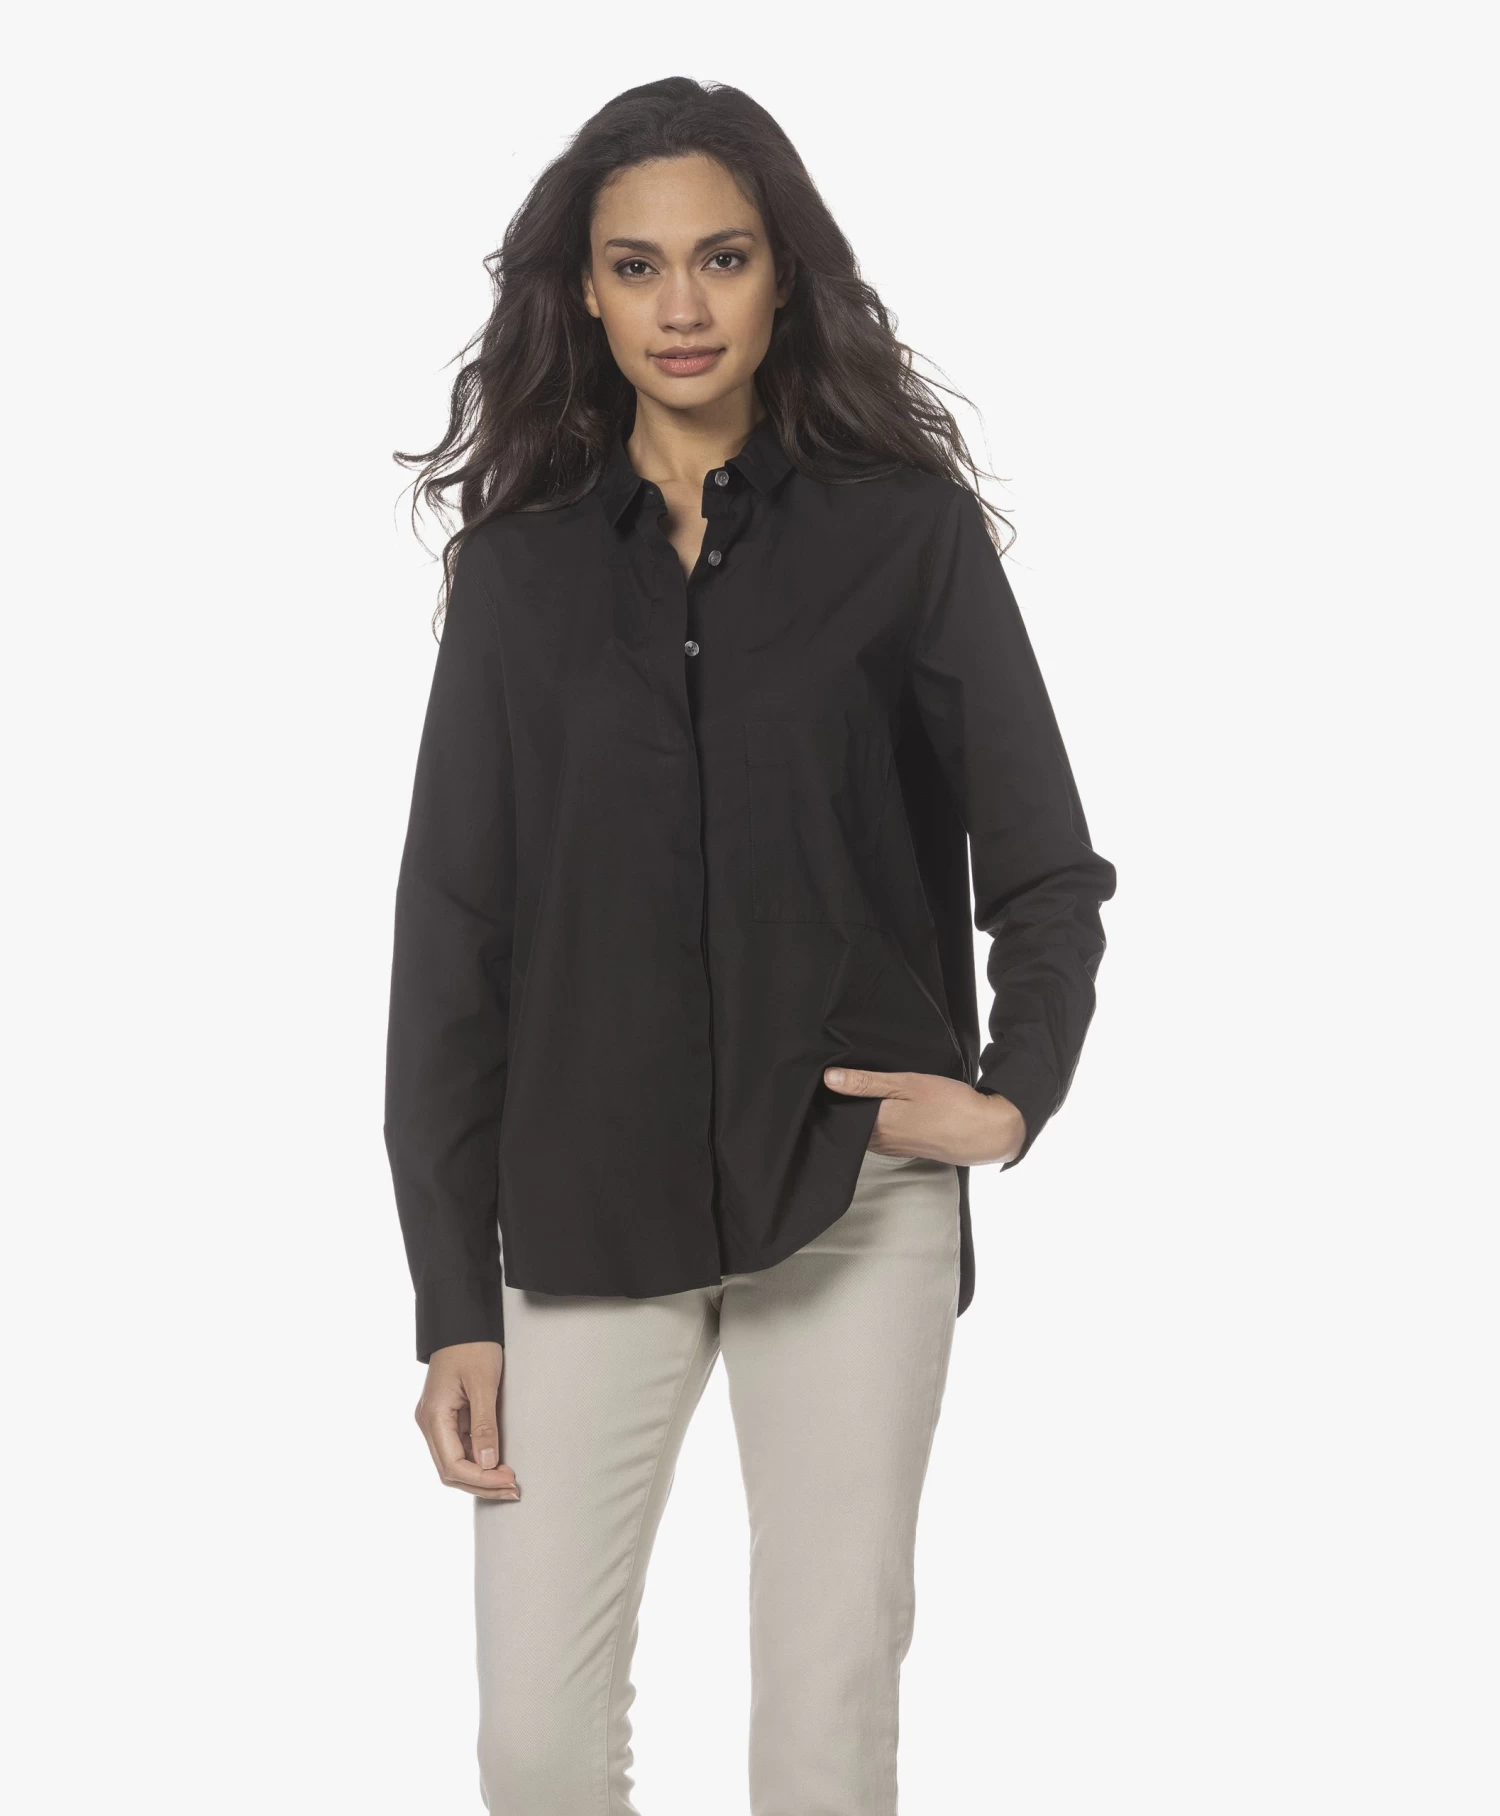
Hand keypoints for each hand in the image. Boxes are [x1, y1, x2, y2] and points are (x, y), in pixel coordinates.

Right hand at [415, 1340, 520, 1500]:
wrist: (462, 1322)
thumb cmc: (471, 1345)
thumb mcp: (483, 1383)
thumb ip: (484, 1425)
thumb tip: (487, 1462)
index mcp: (433, 1416)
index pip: (452, 1465)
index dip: (481, 1479)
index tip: (507, 1481)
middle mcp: (428, 1422)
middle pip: (450, 1470)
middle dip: (481, 1483)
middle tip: (512, 1488)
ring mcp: (436, 1420)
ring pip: (454, 1462)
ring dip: (480, 1475)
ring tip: (508, 1481)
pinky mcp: (446, 1416)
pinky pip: (459, 1447)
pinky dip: (477, 1459)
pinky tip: (497, 1463)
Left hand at [823, 1067, 1025, 1165]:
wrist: (985, 1133)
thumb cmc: (949, 1105)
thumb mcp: (907, 1084)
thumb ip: (867, 1082)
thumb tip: (828, 1078)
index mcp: (876, 1124)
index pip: (839, 1112)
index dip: (831, 1096)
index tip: (826, 1078)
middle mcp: (879, 1141)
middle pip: (849, 1123)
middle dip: (843, 1105)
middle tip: (841, 1080)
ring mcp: (891, 1148)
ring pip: (863, 1130)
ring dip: (860, 1114)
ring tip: (860, 1092)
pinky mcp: (904, 1150)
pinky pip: (878, 1136)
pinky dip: (874, 1122)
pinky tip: (882, 1108)